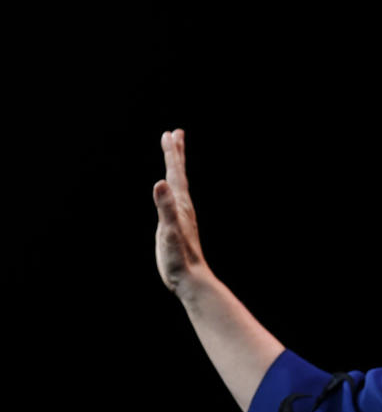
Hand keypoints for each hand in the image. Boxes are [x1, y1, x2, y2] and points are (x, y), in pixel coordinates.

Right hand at [153, 129, 209, 293]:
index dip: (172, 153)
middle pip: (179, 174)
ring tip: (174, 154)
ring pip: (178, 184)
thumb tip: (160, 182)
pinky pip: (175, 199)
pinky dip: (172, 188)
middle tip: (175, 133)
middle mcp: (183, 206)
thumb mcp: (168, 231)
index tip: (169, 134)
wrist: (190, 278)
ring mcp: (181, 215)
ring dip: (175, 167)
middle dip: (176, 153)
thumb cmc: (179, 257)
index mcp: (180, 204)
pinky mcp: (178, 225)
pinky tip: (170, 190)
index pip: (175, 173)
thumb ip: (165, 207)